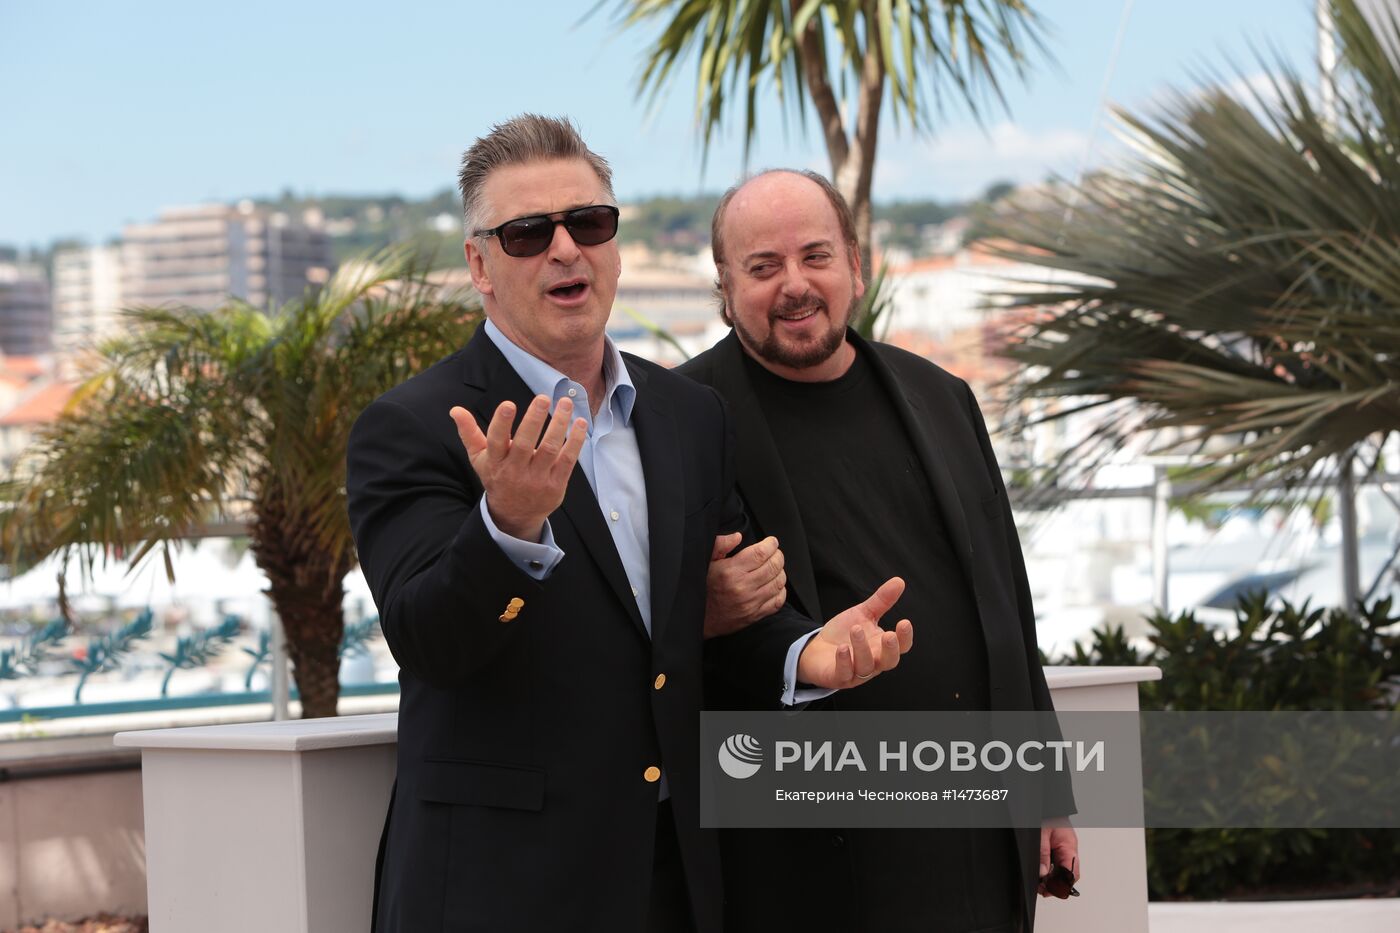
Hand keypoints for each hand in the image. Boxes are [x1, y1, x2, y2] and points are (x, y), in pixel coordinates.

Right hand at [450, 395, 586, 541]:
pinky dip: (575, 441)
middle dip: (534, 419)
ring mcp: (536, 479)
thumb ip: (469, 433)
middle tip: (543, 398)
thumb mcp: (479, 459)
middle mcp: (515, 471)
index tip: (508, 404)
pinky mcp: (555, 485)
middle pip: (525, 444)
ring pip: (549, 449)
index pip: (496, 441)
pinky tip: (580, 423)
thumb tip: (455, 410)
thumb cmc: (497, 477)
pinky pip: (567, 460)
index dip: (501, 423)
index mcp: (495, 462)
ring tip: (566, 403)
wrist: (515, 515)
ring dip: (559, 425)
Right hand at [703, 533, 786, 637]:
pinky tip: (774, 584)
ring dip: (780, 571)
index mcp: (730, 571)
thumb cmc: (703, 587)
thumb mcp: (706, 561)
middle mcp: (742, 587)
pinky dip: (780, 590)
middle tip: (775, 552)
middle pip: (773, 566)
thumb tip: (737, 536)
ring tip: (774, 567)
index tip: (771, 542)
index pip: (760, 553)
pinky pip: (777, 601)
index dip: (771, 544)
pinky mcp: (755, 615)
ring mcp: (750, 603)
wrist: (699, 617)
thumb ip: (720, 545)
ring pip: (778, 582)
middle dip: (778, 555)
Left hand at [796, 577, 912, 688]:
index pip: (901, 646)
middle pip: (889, 662)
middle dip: (891, 649)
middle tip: (889, 635)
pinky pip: (844, 673)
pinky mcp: (839, 678)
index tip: (905, 622)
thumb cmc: (844, 634)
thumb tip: (899, 581)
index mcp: (882, 647)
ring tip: (856, 629)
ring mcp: (857, 673)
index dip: (905, 637)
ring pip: (865, 666)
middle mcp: (874, 662)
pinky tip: (842, 648)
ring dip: (862, 649)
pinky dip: (844, 662)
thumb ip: (881, 601)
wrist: (817, 649)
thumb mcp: (863, 614)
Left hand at [1037, 819, 1080, 897]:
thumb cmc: (1047, 813)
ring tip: (1040, 883)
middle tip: (1042, 889)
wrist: (1048, 802)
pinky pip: (1057, 861)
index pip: (1071, 873)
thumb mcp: (1041, 834)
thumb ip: (1043, 854)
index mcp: (1069, 846)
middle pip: (1068, 873)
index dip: (1061, 885)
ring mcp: (1065, 846)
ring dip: (1053, 877)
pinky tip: (1042, 872)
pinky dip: (1051, 868)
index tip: (1049, 891)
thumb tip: (1043, 873)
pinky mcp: (1059, 844)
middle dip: (1056, 884)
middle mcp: (1069, 847)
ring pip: (1063, 868)